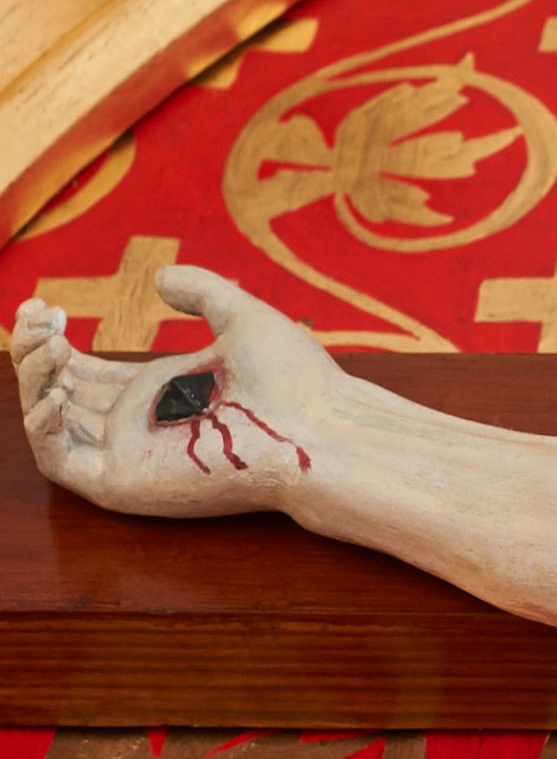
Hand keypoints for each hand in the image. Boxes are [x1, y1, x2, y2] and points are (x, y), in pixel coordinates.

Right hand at [13, 267, 346, 517]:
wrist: (321, 430)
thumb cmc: (297, 382)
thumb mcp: (241, 318)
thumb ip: (202, 291)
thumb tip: (160, 275)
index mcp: (161, 391)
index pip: (84, 370)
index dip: (52, 341)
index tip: (42, 305)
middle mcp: (139, 424)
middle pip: (59, 391)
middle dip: (34, 353)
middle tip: (38, 318)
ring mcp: (129, 455)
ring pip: (50, 423)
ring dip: (33, 381)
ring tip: (49, 344)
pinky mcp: (124, 484)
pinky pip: (60, 464)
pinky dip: (41, 430)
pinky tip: (52, 392)